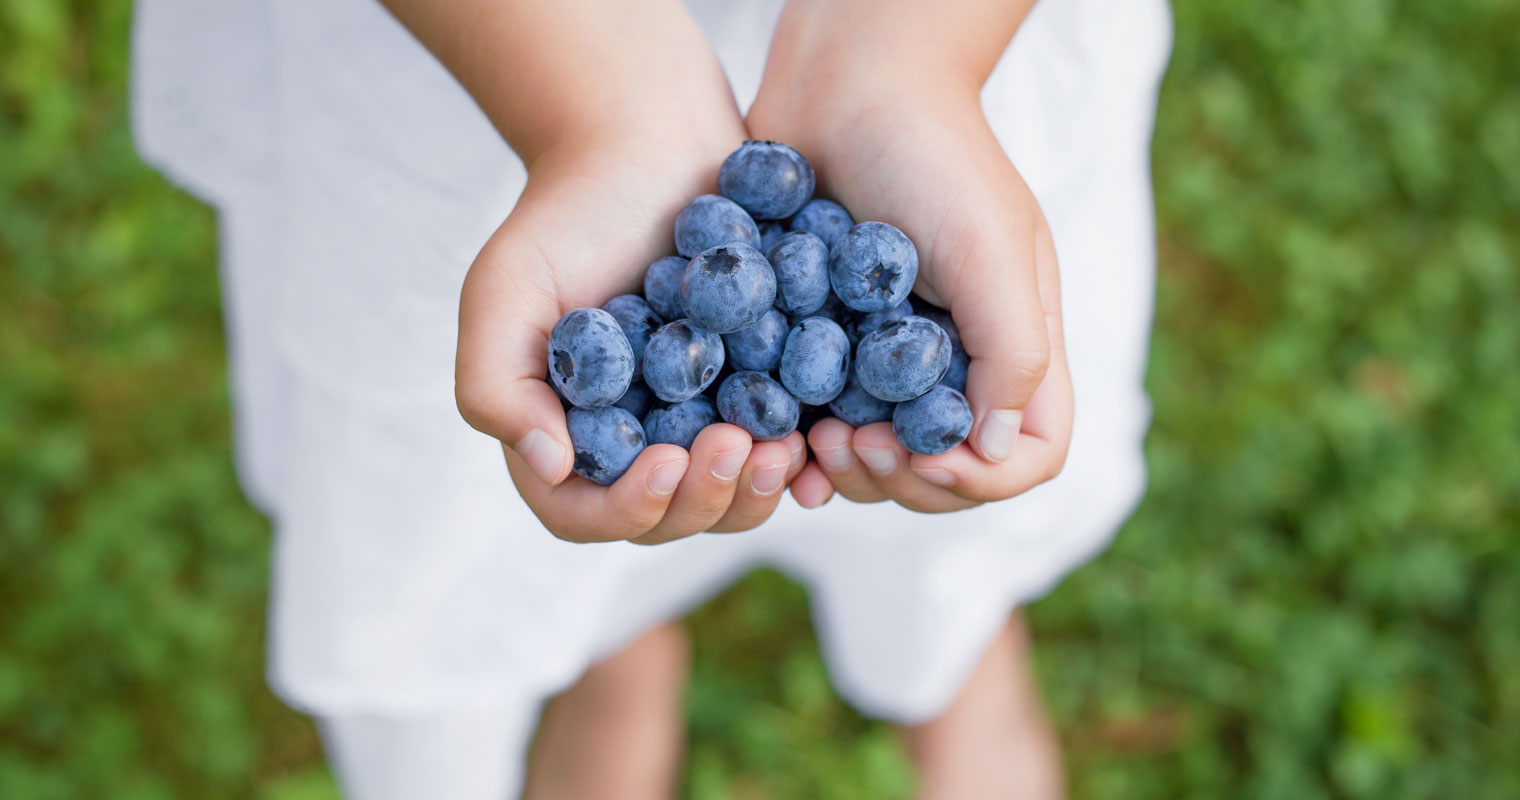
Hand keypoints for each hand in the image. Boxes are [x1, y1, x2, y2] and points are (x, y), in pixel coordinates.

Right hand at [455, 124, 807, 544]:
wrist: (650, 146)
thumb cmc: (565, 217)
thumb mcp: (505, 290)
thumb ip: (496, 385)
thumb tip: (551, 467)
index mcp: (564, 436)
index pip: (586, 513)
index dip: (628, 508)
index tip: (667, 463)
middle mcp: (632, 445)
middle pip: (668, 518)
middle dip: (706, 499)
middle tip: (740, 447)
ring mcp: (699, 426)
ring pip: (730, 498)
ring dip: (757, 489)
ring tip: (785, 448)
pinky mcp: (758, 396)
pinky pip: (781, 451)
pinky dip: (800, 459)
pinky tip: (821, 437)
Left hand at [747, 10, 1073, 512]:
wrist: (843, 81)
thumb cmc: (932, 154)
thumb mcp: (993, 249)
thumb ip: (1013, 351)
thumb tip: (993, 451)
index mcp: (1011, 342)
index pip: (1028, 454)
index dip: (983, 478)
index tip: (925, 455)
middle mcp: (952, 360)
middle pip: (945, 471)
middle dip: (899, 478)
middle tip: (847, 444)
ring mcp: (883, 355)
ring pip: (874, 458)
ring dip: (842, 469)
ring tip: (807, 441)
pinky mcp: (821, 341)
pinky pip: (813, 417)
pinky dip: (796, 443)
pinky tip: (775, 442)